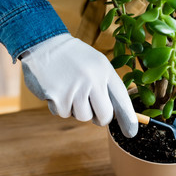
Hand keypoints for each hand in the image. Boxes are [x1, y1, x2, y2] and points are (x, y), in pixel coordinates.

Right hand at [21, 33, 137, 137]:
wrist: (43, 43)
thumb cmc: (73, 58)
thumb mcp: (95, 64)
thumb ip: (106, 86)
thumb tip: (114, 114)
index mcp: (104, 70)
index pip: (122, 99)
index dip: (128, 118)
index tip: (131, 132)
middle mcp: (93, 80)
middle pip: (104, 116)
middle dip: (99, 118)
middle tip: (93, 110)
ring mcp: (75, 89)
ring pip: (83, 117)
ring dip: (76, 109)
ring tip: (70, 89)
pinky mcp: (58, 97)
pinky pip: (64, 113)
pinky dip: (60, 106)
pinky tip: (57, 89)